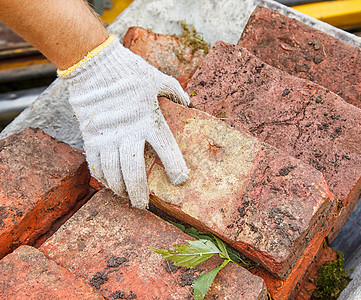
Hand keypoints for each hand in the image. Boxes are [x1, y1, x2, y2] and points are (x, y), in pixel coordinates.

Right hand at [59, 35, 189, 208]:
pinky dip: (101, 177)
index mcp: (150, 120)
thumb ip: (175, 91)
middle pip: (134, 171)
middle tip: (143, 205)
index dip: (175, 167)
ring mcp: (107, 136)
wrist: (94, 64)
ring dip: (119, 189)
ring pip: (113, 172)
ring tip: (125, 197)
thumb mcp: (157, 78)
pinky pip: (94, 163)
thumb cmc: (129, 70)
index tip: (180, 180)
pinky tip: (107, 184)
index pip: (167, 150)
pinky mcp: (90, 136)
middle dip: (139, 192)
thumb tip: (188, 101)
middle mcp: (129, 132)